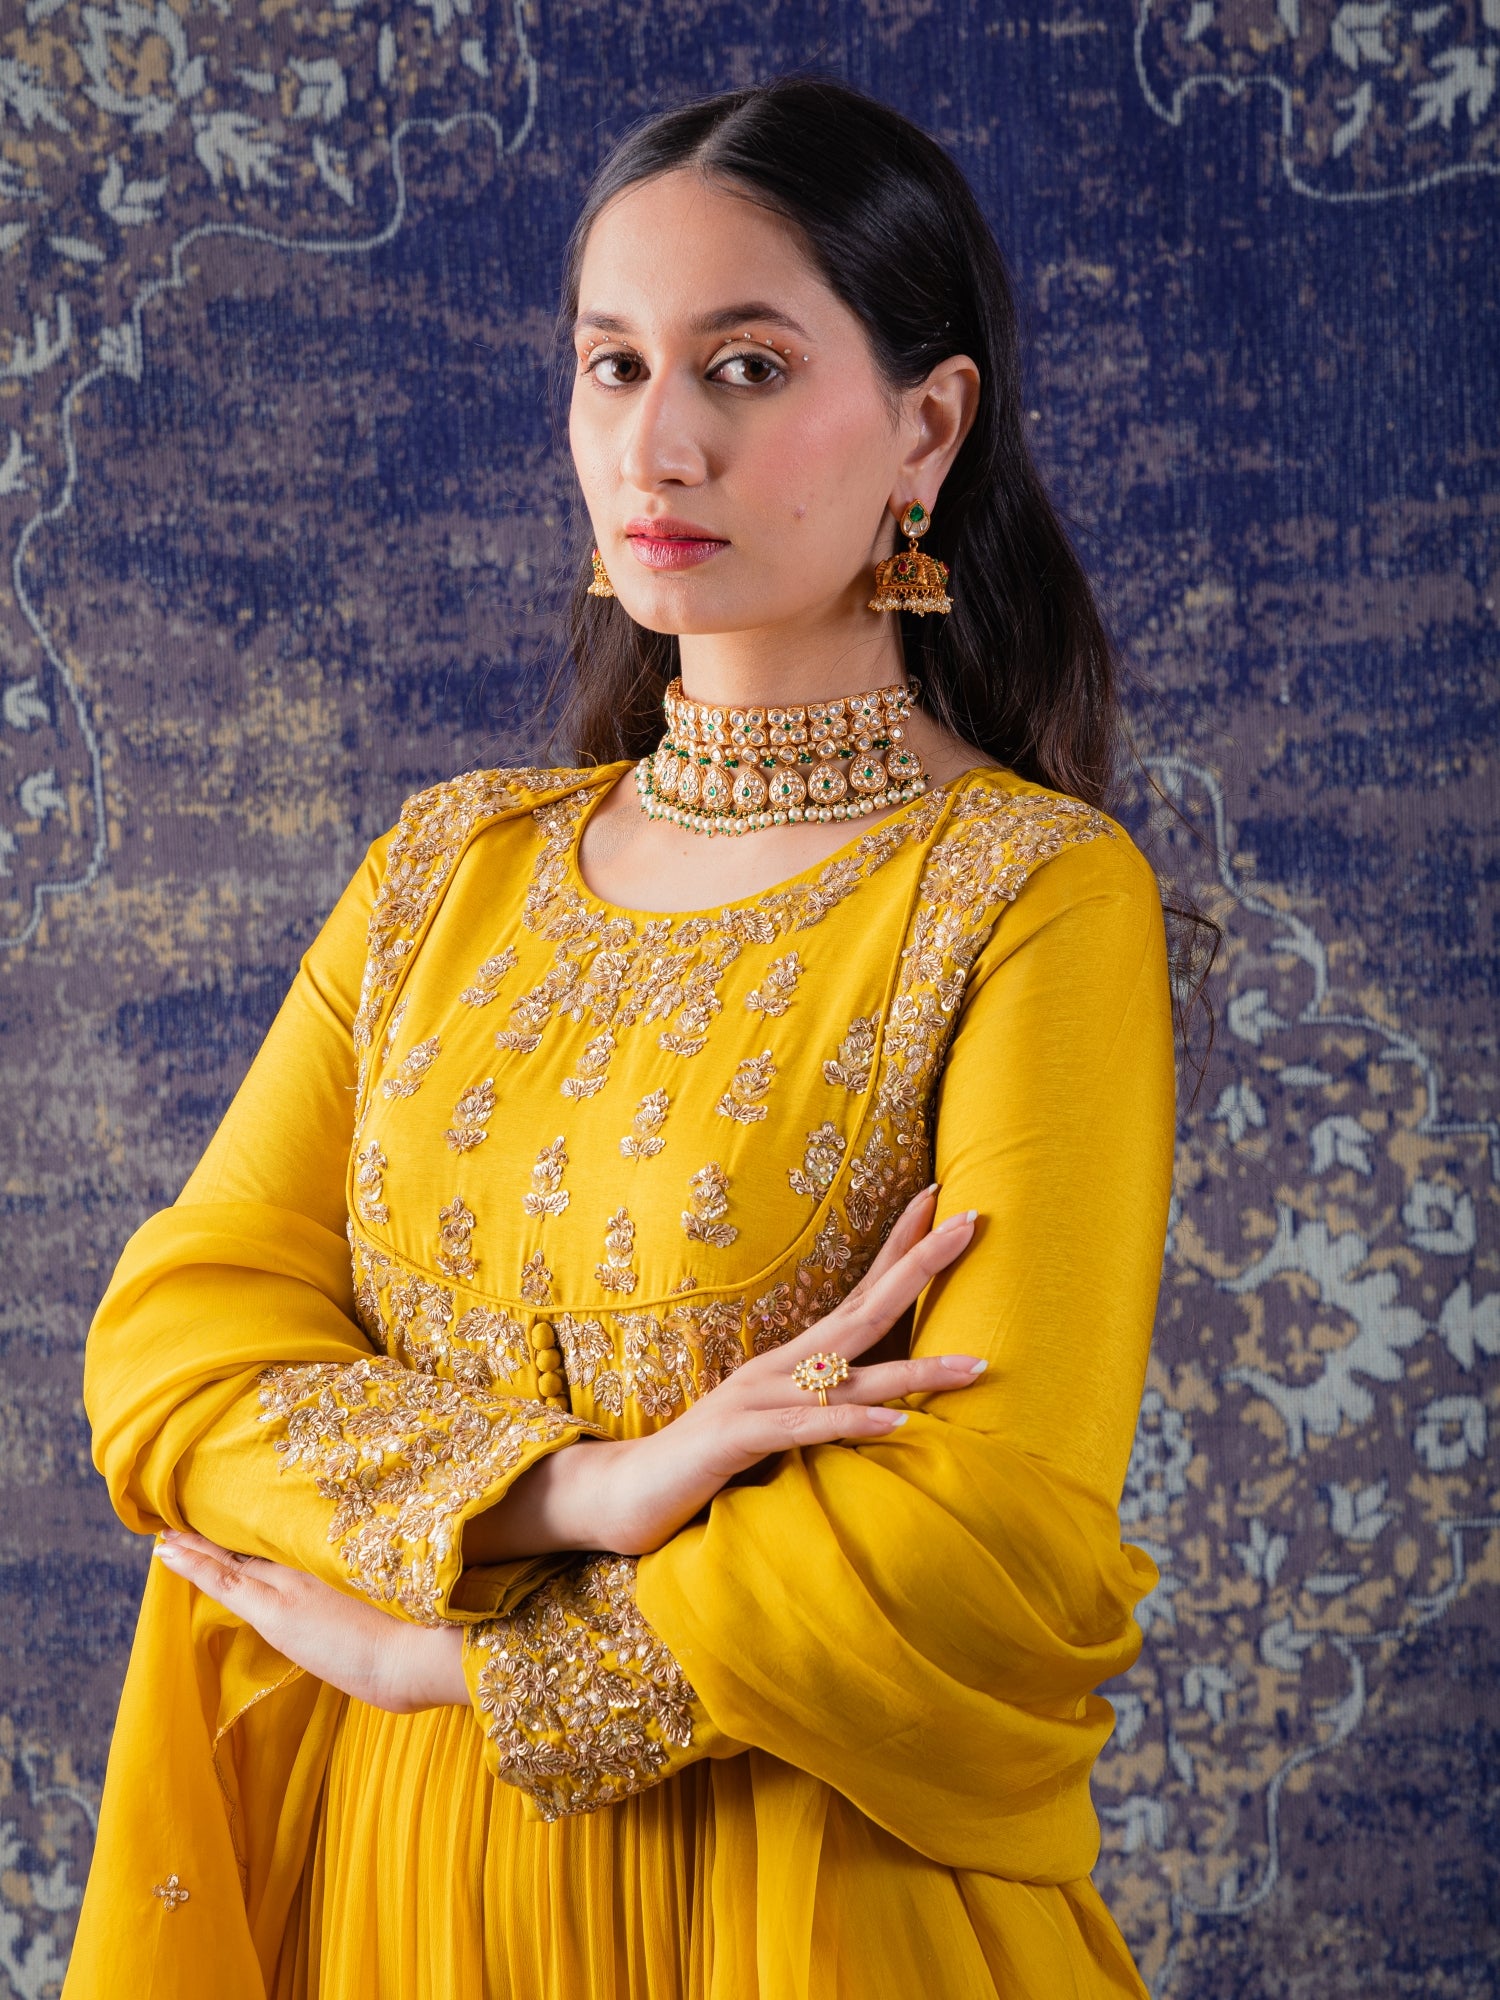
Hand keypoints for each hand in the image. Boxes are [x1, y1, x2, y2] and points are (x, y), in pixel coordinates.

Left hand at [152, 1529, 466, 1711]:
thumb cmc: (420, 1636)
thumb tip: (363, 1604)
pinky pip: (225, 1582)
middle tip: (184, 1519)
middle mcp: (310, 1566)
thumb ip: (370, 1594)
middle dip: (218, 1537)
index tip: (230, 1524)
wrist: (418, 1656)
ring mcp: (292, 1587)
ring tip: (169, 1536)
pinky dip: (196, 1567)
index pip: (279, 1546)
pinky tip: (171, 1555)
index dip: (252, 1536)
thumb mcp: (394, 1604)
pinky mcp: (277, 1612)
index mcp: (335, 1563)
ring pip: (232, 1562)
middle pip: (253, 1549)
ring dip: (199, 1549)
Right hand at [466, 1185, 982, 1561]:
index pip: (859, 1293)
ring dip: (916, 1369)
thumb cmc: (708, 1462)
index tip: (945, 1203)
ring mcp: (757, 1399)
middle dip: (920, 1265)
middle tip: (972, 1223)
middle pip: (863, 1308)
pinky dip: (854, 1425)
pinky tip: (900, 1426)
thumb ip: (822, 1406)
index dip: (902, 1249)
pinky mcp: (738, 1440)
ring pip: (850, 1376)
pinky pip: (808, 1430)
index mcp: (793, 1360)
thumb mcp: (777, 1425)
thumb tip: (883, 1396)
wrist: (625, 1493)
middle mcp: (779, 1367)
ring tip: (976, 1365)